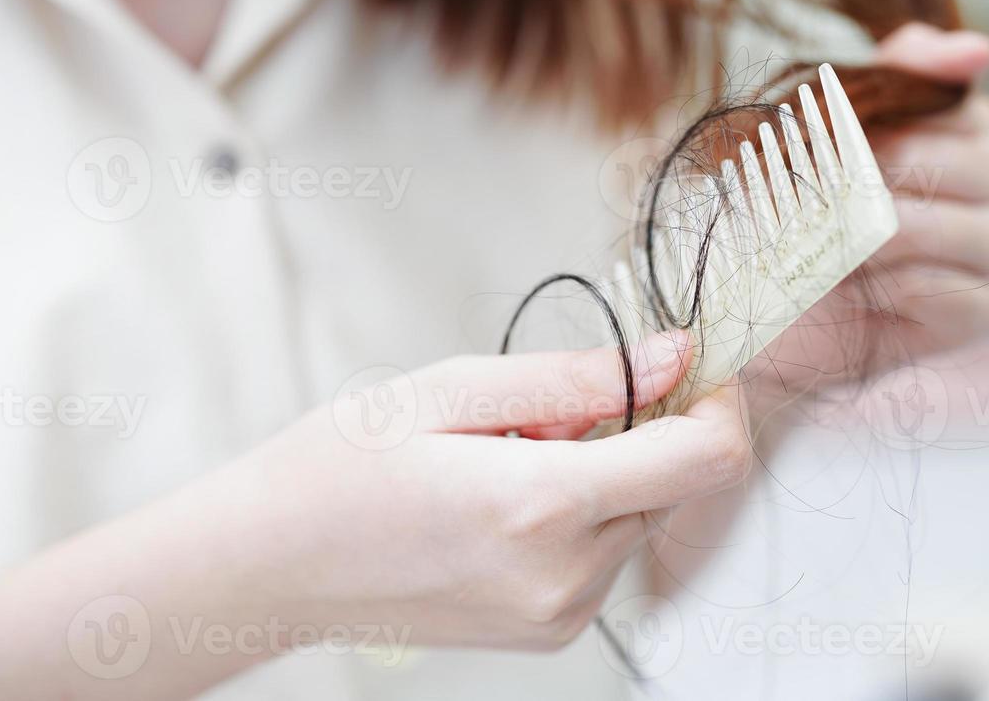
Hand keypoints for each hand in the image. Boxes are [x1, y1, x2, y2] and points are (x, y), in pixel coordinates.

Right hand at [224, 331, 747, 652]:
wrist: (271, 565)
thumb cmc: (339, 468)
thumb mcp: (451, 388)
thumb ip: (577, 375)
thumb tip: (673, 356)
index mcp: (542, 507)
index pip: (705, 458)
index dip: (717, 398)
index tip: (686, 362)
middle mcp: (565, 576)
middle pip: (674, 483)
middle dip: (635, 427)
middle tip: (537, 408)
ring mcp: (558, 615)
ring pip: (639, 515)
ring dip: (600, 470)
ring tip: (499, 456)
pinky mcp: (548, 632)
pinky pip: (603, 553)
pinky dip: (577, 512)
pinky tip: (498, 497)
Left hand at [745, 23, 988, 407]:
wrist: (770, 302)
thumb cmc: (799, 203)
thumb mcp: (823, 124)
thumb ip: (897, 73)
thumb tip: (979, 48)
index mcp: (970, 124)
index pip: (941, 98)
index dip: (864, 121)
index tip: (813, 136)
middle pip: (938, 162)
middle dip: (857, 181)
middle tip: (809, 200)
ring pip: (935, 227)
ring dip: (861, 238)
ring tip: (825, 244)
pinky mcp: (984, 312)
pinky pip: (937, 290)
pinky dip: (882, 287)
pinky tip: (856, 286)